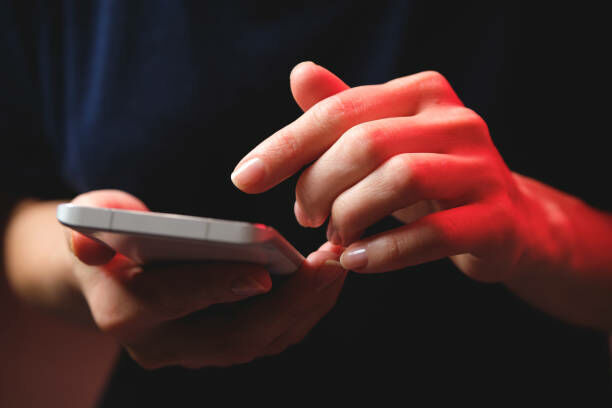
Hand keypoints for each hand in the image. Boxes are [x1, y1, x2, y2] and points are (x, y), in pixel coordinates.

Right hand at [65, 190, 346, 367]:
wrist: (113, 279)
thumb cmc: (109, 241)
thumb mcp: (92, 223)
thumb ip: (91, 227)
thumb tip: (91, 245)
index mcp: (125, 313)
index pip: (171, 302)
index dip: (214, 287)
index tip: (262, 272)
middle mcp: (163, 345)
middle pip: (234, 337)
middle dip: (288, 303)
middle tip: (328, 266)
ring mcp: (196, 352)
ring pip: (262, 341)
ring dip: (307, 306)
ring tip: (338, 265)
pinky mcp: (223, 345)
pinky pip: (271, 335)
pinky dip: (303, 308)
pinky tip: (325, 276)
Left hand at [231, 62, 562, 283]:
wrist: (506, 221)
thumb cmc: (430, 180)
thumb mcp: (384, 142)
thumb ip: (342, 112)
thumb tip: (299, 74)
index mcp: (422, 92)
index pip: (339, 111)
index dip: (285, 146)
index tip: (244, 179)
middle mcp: (456, 120)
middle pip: (365, 143)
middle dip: (318, 185)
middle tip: (305, 215)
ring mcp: (481, 169)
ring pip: (399, 179)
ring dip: (350, 214)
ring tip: (335, 235)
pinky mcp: (495, 219)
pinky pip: (431, 235)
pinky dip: (383, 252)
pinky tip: (355, 261)